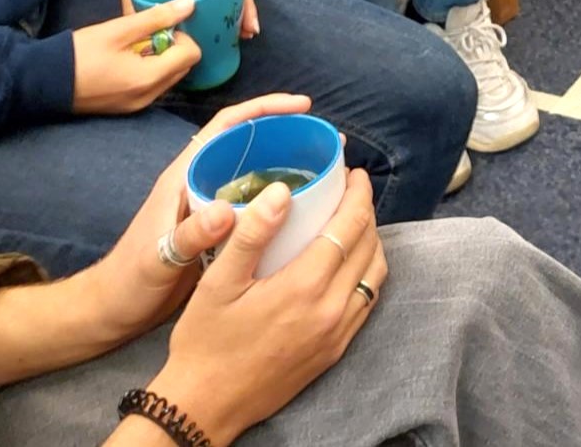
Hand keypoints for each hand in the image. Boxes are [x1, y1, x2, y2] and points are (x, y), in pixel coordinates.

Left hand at [66, 94, 313, 344]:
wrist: (113, 312)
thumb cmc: (128, 282)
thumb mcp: (158, 258)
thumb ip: (189, 235)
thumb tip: (228, 209)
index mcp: (184, 176)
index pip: (226, 126)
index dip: (263, 109)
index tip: (301, 107)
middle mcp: (200, 183)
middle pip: (247, 144)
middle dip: (285, 135)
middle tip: (325, 142)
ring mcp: (210, 207)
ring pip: (254, 174)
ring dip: (287, 168)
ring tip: (326, 171)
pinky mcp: (218, 231)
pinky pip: (256, 204)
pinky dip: (280, 202)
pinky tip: (305, 213)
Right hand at [72, 2, 201, 113]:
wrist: (42, 82)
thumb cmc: (80, 53)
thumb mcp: (118, 30)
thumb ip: (156, 18)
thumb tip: (190, 4)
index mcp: (150, 79)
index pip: (192, 55)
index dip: (182, 35)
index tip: (159, 27)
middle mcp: (149, 97)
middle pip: (183, 68)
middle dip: (173, 48)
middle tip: (147, 35)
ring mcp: (138, 106)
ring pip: (168, 78)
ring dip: (161, 60)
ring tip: (133, 47)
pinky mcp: (126, 108)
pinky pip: (152, 87)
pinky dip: (149, 72)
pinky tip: (125, 61)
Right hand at [146, 168, 388, 445]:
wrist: (206, 407)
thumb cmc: (205, 342)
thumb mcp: (218, 283)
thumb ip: (252, 234)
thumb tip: (282, 191)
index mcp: (306, 288)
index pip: (350, 227)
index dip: (358, 195)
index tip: (354, 173)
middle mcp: (333, 310)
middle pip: (369, 247)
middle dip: (365, 212)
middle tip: (351, 191)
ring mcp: (339, 334)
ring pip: (375, 275)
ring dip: (371, 243)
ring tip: (351, 222)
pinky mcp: (336, 351)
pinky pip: (367, 302)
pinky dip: (366, 274)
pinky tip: (346, 264)